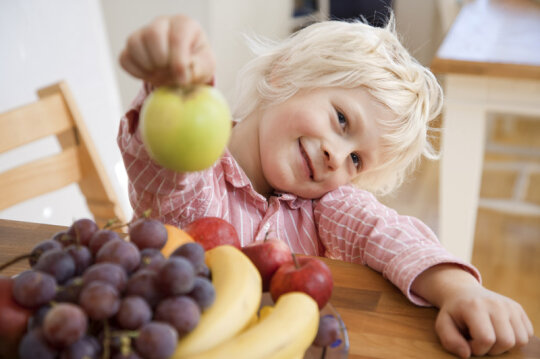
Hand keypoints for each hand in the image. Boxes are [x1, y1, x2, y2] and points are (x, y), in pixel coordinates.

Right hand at [119, 14, 214, 86]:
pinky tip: (150, 75)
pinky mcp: (131, 48)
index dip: (178, 61)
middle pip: (152, 34)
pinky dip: (136, 72)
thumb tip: (186, 70)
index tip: (182, 80)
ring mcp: (143, 33)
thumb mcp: (206, 66)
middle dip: (161, 60)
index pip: (177, 37)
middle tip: (169, 73)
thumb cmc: (197, 63)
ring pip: (134, 43)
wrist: (183, 69)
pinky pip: (124, 58)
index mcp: (184, 24)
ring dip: (147, 66)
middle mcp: (162, 23)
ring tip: (160, 74)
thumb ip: (200, 68)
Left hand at [412, 264, 533, 357]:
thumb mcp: (443, 324)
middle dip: (491, 349)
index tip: (468, 341)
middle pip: (506, 341)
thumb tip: (466, 354)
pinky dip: (515, 339)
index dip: (477, 348)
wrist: (463, 292)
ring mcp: (509, 305)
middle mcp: (496, 304)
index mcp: (474, 306)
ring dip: (504, 345)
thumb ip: (450, 341)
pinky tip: (500, 332)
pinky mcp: (518, 308)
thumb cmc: (454, 313)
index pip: (486, 339)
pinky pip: (527, 334)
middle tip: (478, 340)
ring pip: (520, 340)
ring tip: (490, 336)